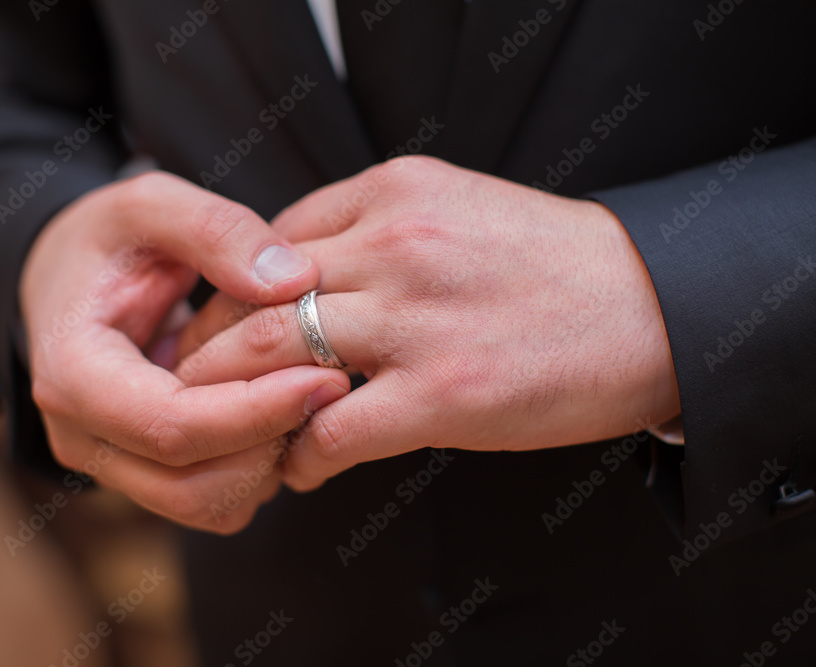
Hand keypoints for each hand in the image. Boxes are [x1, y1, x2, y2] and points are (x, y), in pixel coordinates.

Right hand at [19, 172, 349, 532]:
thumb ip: (214, 229)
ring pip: (209, 505)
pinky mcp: (146, 474)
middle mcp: (84, 437)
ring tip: (310, 394)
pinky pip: (214, 501)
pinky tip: (283, 411)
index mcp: (74, 374)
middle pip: (193, 486)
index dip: (255, 411)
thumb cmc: (106, 241)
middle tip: (334, 386)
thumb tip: (293, 280)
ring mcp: (113, 464)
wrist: (69, 280)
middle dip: (273, 443)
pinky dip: (258, 470)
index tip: (325, 376)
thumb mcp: (148, 205)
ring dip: (271, 462)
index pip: (171, 426)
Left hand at [175, 156, 679, 490]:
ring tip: (230, 429)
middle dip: (210, 347)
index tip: (219, 331)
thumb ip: (376, 228)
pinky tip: (298, 466)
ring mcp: (415, 318)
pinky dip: (298, 455)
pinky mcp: (442, 392)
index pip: (268, 241)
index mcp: (393, 192)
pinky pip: (330, 429)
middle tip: (193, 384)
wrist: (652, 305)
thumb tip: (299, 278)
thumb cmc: (551, 264)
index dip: (231, 294)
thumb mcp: (457, 207)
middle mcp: (395, 243)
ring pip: (275, 355)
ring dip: (237, 401)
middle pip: (252, 295)